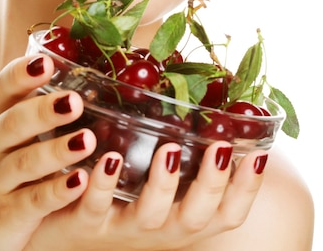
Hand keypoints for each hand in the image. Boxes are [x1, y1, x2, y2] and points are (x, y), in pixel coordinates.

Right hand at [0, 54, 96, 250]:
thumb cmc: (3, 164)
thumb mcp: (12, 132)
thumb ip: (39, 104)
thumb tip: (87, 69)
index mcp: (0, 118)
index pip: (5, 90)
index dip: (22, 75)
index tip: (46, 62)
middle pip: (15, 123)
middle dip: (44, 111)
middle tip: (75, 101)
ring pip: (26, 162)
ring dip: (57, 150)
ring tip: (87, 141)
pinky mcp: (10, 213)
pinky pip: (34, 200)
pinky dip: (57, 191)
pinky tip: (80, 181)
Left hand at [26, 137, 267, 250]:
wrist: (63, 229)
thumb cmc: (122, 194)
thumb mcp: (158, 175)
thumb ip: (184, 143)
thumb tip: (208, 93)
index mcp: (182, 215)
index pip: (227, 212)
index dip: (246, 188)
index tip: (259, 153)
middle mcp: (160, 227)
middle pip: (197, 218)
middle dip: (212, 184)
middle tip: (220, 147)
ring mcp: (123, 228)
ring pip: (150, 217)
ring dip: (163, 185)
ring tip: (168, 150)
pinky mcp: (85, 223)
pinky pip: (95, 209)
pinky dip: (102, 187)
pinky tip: (106, 159)